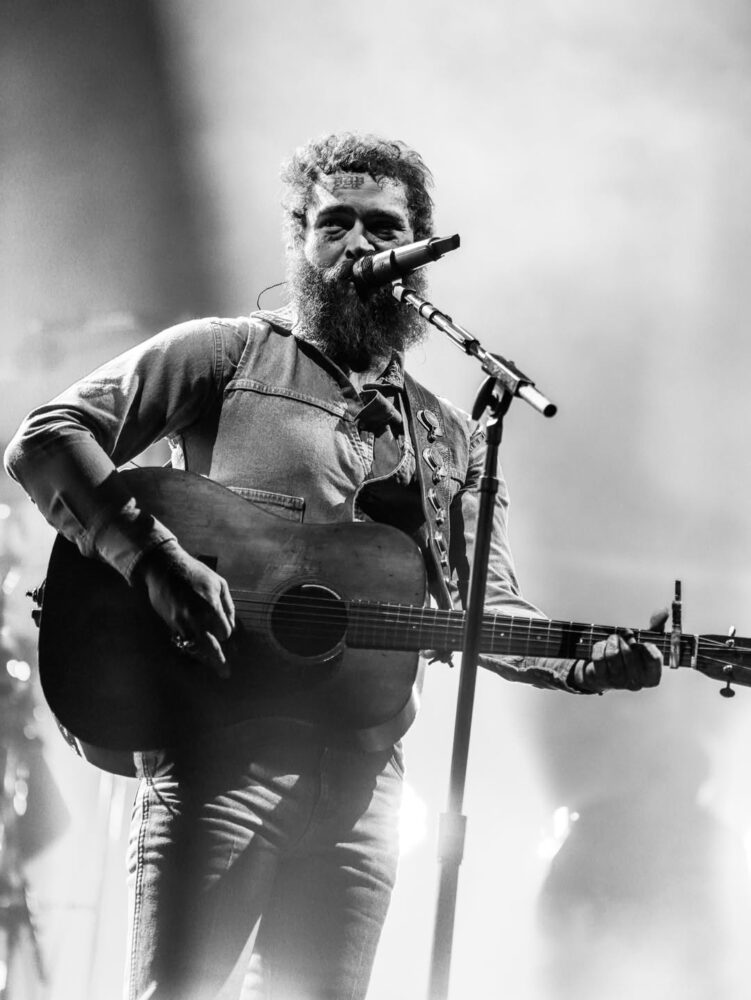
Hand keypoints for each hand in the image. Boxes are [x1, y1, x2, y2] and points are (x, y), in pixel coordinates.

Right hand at [136, 541, 234, 677]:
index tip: (226, 634)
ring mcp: (181, 621)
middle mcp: (196, 616)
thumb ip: (228, 605)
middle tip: (226, 673)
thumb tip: (232, 624)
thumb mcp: (219, 582)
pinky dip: (191, 649)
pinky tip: (197, 654)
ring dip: (204, 658)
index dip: (227, 634)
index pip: (225, 631)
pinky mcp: (171, 623)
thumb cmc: (195, 572)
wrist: (164, 567)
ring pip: (195, 647)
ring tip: (214, 667)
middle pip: (210, 646)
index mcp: (210, 605)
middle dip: (219, 661)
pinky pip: (183, 641)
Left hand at [581, 608, 667, 691]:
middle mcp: (636, 684)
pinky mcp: (601, 679)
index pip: (654, 658)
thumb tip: (664, 611)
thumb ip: (656, 627)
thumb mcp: (645, 642)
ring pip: (613, 653)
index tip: (641, 641)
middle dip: (625, 638)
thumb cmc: (630, 656)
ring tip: (613, 639)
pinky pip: (599, 656)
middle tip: (623, 636)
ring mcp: (617, 683)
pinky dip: (599, 646)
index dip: (647, 645)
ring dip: (612, 641)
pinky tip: (603, 647)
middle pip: (630, 653)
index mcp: (651, 677)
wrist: (603, 673)